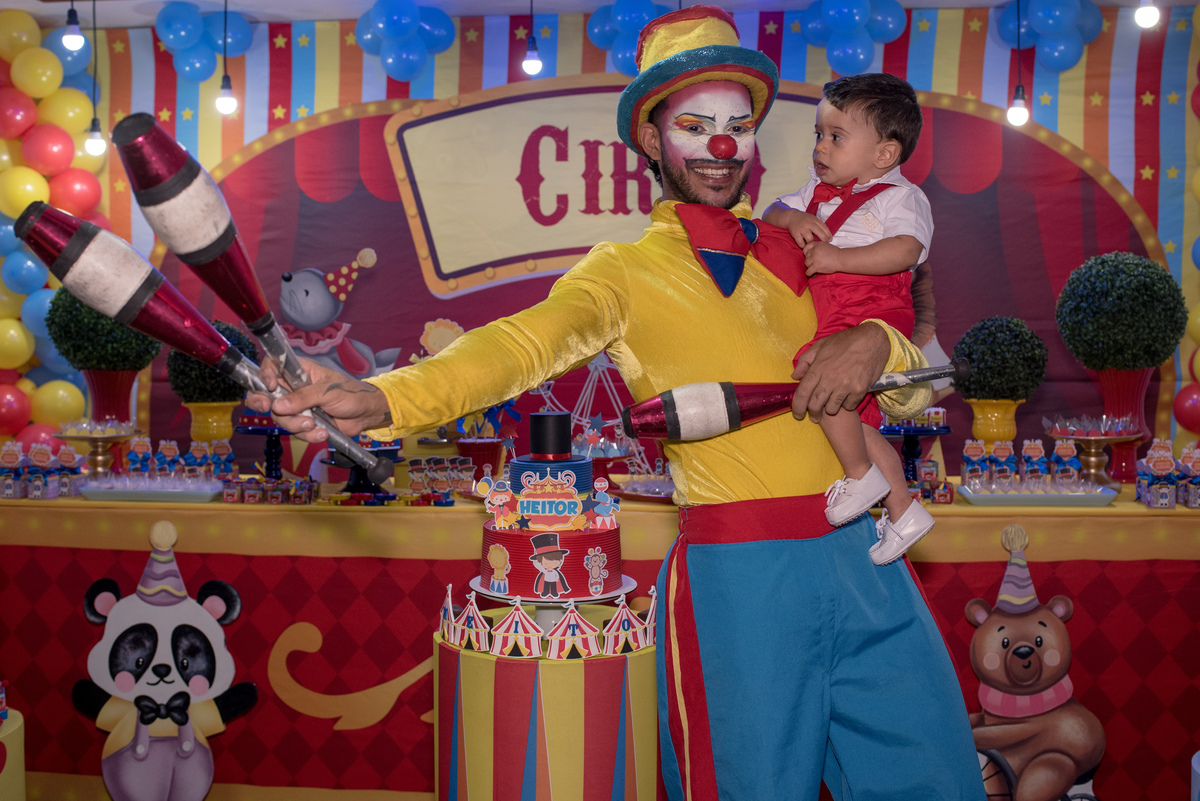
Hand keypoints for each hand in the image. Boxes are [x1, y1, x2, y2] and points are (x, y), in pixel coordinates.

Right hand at [243, 357, 391, 442]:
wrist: (366, 414)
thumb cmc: (351, 393)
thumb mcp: (328, 391)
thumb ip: (303, 397)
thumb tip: (277, 405)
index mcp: (299, 371)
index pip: (272, 367)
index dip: (265, 375)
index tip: (270, 386)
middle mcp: (294, 388)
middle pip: (267, 395)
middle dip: (265, 404)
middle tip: (270, 408)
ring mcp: (298, 407)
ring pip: (281, 417)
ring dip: (296, 424)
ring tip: (314, 424)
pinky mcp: (304, 423)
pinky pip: (296, 431)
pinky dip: (308, 434)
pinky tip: (322, 432)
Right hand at [785, 211, 829, 245]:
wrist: (791, 217)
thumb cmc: (804, 219)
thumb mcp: (813, 219)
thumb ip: (819, 225)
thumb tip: (828, 236)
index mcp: (814, 220)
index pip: (824, 227)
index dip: (828, 234)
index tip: (830, 239)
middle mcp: (808, 224)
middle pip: (819, 233)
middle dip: (823, 239)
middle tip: (825, 244)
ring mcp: (802, 229)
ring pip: (810, 239)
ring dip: (813, 243)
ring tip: (814, 245)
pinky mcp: (795, 234)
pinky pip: (801, 243)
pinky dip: (803, 246)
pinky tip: (805, 245)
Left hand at [791, 324, 888, 420]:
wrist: (872, 340)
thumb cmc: (845, 341)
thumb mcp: (821, 345)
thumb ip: (805, 361)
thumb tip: (795, 376)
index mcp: (818, 367)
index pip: (802, 393)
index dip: (797, 407)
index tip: (798, 414)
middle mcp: (830, 379)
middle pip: (815, 405)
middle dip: (813, 414)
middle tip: (815, 416)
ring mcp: (845, 386)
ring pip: (831, 409)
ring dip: (830, 409)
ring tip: (832, 404)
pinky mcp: (859, 390)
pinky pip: (848, 406)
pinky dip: (846, 404)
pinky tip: (847, 397)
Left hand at [802, 240, 841, 275]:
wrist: (841, 259)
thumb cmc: (835, 253)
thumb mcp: (825, 245)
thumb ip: (817, 248)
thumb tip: (809, 253)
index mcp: (817, 244)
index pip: (806, 247)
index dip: (806, 252)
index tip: (810, 256)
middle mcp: (814, 250)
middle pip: (806, 256)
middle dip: (810, 260)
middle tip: (815, 262)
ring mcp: (814, 258)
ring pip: (806, 264)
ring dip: (810, 266)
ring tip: (815, 267)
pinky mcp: (816, 266)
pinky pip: (808, 271)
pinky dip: (809, 273)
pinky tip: (813, 273)